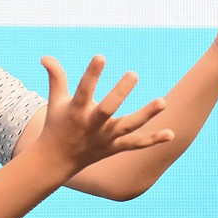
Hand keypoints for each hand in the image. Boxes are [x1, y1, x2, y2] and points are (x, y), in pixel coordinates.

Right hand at [36, 55, 173, 172]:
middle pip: (108, 109)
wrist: (56, 161)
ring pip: (128, 126)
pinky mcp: (115, 147)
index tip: (101, 57)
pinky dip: (153, 140)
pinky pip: (136, 144)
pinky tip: (171, 134)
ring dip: (146, 115)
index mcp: (76, 110)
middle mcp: (92, 125)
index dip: (92, 74)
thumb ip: (56, 77)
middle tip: (133, 74)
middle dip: (120, 92)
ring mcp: (105, 138)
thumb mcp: (55, 100)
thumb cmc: (57, 124)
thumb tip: (45, 56)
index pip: (84, 89)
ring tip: (163, 102)